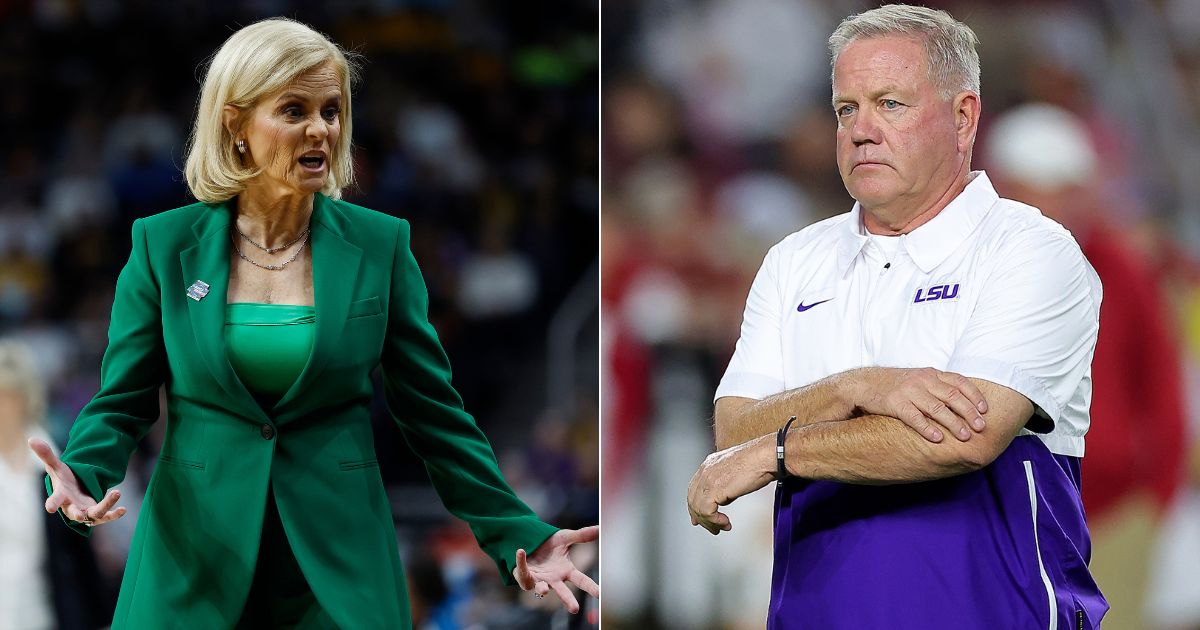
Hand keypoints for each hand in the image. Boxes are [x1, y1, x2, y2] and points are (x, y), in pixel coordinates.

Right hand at [29, 437, 125, 526]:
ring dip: (106, 505)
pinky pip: (106, 516)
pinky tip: (123, 509)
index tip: (49, 508)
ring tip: (117, 492)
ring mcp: (85, 512)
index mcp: (62, 497)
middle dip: (78, 514)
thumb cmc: (64, 480)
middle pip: (74, 513)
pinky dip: (114, 514)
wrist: (76, 490)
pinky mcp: (97, 514)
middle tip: (81, 514)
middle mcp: (72, 508)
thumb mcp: (57, 466)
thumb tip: (31, 439)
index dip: (52, 504)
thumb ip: (46, 454)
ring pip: (95, 513)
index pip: (55, 500)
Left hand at [512, 525, 599, 613]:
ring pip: (541, 588)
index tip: (600, 594)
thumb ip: (582, 536)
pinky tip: (520, 551)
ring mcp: (539, 580)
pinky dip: (521, 561)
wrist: (531, 545)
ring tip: (544, 590)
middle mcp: (554, 579)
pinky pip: (522, 570)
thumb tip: (600, 528)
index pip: (581, 580)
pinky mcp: (525, 577)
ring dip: (542, 589)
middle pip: (563, 591)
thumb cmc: (550, 546)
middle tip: (575, 609)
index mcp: (566, 571)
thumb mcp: (566, 538)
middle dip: (568, 600)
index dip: (590, 587)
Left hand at [687, 436, 775, 534]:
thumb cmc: (759, 462)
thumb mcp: (736, 473)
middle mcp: (706, 470)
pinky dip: (715, 521)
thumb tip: (724, 499)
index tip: (700, 517)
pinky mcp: (714, 488)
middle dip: (700, 517)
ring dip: (710, 522)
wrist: (766, 456)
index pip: (694, 488)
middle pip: (692, 498)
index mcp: (709, 464)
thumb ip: (725, 484)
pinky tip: (725, 522)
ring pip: (697, 507)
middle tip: (712, 527)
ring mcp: (708, 478)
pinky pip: (706, 511)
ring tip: (722, 527)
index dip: (695, 505)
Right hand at [856, 367, 987, 442]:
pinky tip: (937, 438)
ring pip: (937, 408)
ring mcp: (909, 391)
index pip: (959, 382)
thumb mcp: (919, 379)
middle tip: (980, 427)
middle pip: (953, 396)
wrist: (865, 384)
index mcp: (931, 374)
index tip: (984, 410)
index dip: (974, 396)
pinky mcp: (895, 403)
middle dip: (969, 412)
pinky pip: (915, 417)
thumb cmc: (895, 385)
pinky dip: (928, 428)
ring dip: (953, 423)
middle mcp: (923, 381)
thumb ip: (939, 386)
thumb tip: (963, 403)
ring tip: (964, 436)